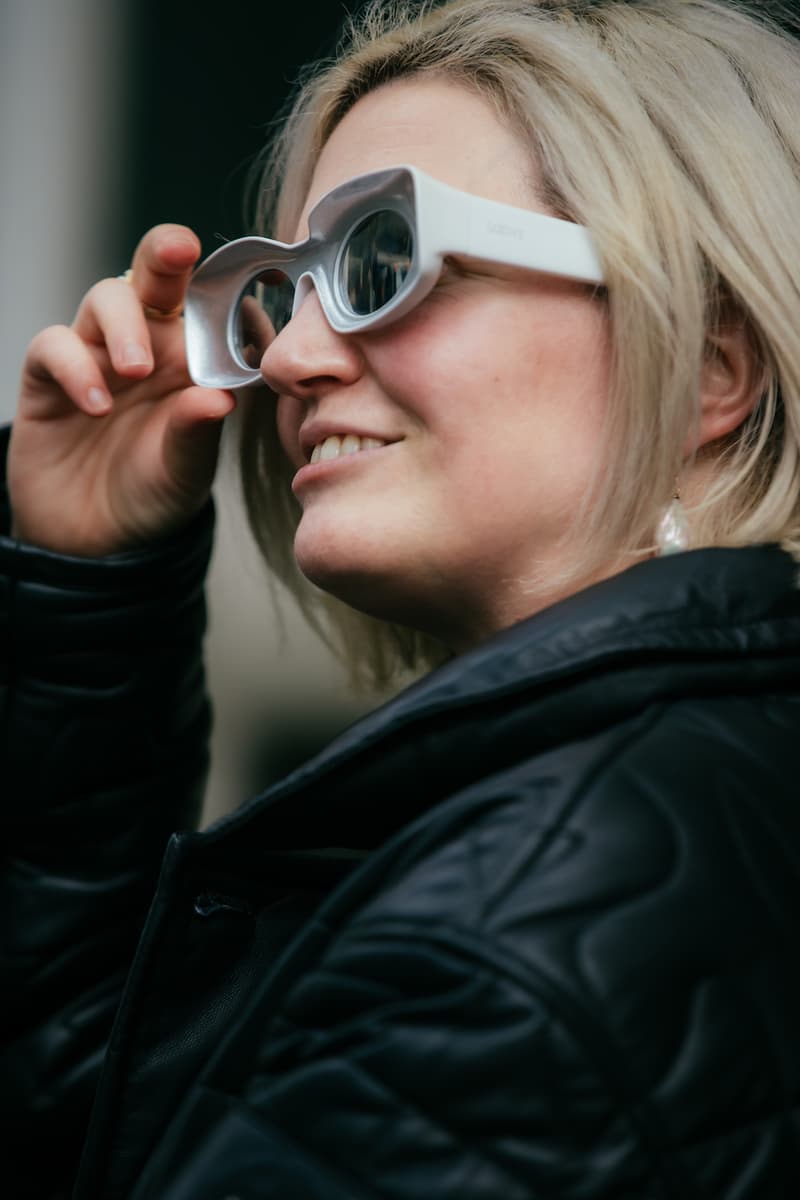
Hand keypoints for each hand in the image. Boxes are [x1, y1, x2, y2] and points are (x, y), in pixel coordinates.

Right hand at [8, 225, 235, 555]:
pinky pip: (55, 345)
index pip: (209, 305)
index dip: (224, 285)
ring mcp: (97, 355)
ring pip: (105, 298)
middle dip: (166, 254)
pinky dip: (74, 366)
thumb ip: (197, 433)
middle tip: (179, 249)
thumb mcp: (186, 471)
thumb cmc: (152, 494)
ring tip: (134, 371)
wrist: (97, 542)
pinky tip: (95, 404)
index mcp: (192, 359)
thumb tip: (221, 398)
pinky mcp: (48, 376)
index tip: (248, 275)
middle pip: (155, 277)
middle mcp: (147, 346)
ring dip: (122, 324)